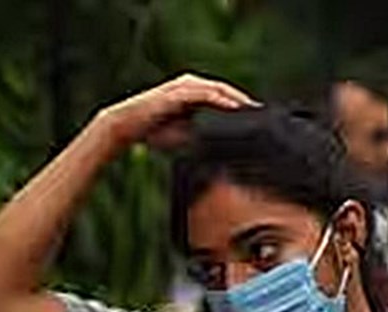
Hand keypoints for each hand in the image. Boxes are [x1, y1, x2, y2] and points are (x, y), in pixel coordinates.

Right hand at [98, 73, 257, 151]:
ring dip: (236, 98)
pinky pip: (204, 94)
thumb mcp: (184, 134)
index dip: (240, 104)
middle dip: (243, 100)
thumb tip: (223, 150)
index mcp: (192, 93)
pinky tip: (233, 107)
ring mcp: (182, 86)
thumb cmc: (153, 131)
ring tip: (252, 109)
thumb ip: (202, 135)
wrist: (127, 126)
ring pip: (217, 88)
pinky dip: (220, 99)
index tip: (258, 117)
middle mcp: (189, 85)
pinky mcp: (177, 92)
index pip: (222, 95)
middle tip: (261, 112)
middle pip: (224, 89)